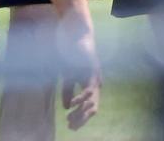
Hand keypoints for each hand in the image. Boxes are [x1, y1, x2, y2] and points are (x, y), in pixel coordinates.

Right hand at [57, 16, 100, 130]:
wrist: (74, 36)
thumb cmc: (71, 55)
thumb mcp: (68, 77)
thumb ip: (69, 91)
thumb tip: (68, 107)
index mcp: (90, 86)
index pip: (88, 107)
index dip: (80, 118)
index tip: (70, 126)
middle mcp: (96, 84)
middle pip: (93, 108)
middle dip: (81, 119)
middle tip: (70, 126)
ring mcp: (96, 78)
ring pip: (93, 102)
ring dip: (81, 113)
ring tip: (71, 119)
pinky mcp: (93, 71)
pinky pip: (90, 90)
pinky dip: (81, 99)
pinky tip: (74, 105)